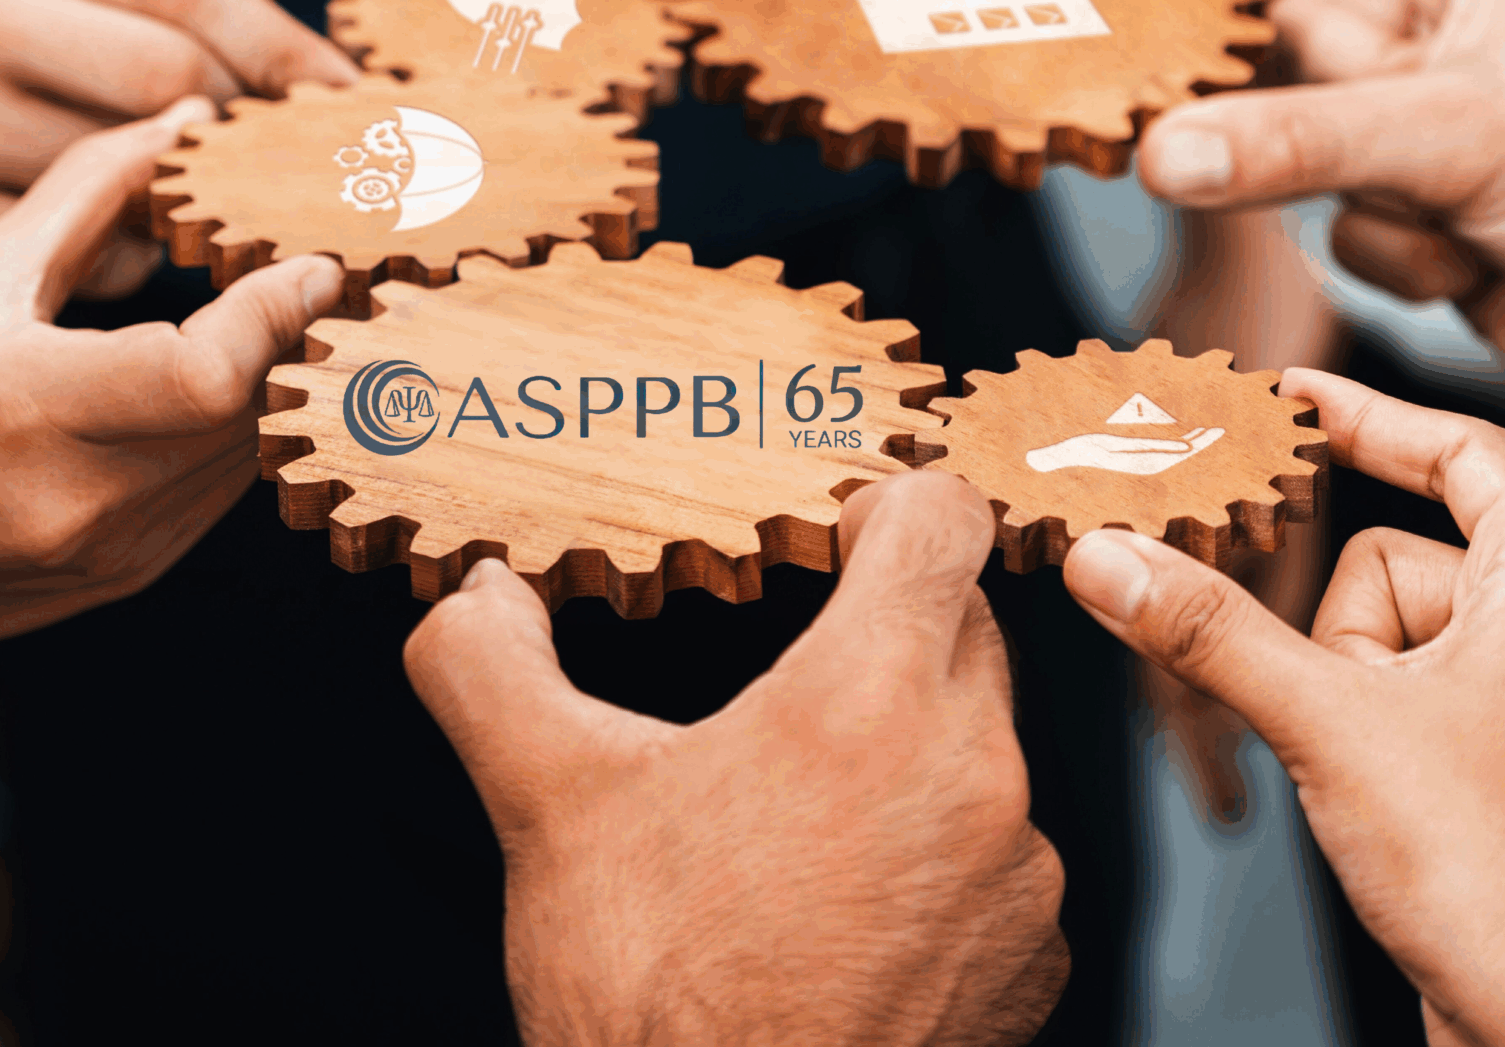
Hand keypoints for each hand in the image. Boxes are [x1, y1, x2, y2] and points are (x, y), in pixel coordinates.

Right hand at [0, 0, 445, 284]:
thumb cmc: (20, 2)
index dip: (289, 55)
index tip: (365, 105)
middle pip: (162, 87)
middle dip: (245, 130)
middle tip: (311, 161)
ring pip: (123, 181)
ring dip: (196, 199)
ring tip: (229, 196)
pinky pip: (74, 259)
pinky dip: (128, 258)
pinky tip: (132, 238)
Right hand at [0, 100, 342, 649]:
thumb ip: (85, 193)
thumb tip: (178, 121)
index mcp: (32, 409)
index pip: (206, 375)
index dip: (277, 316)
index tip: (313, 263)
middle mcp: (84, 495)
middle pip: (253, 411)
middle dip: (303, 338)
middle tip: (332, 273)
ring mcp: (115, 546)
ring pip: (253, 455)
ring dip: (286, 385)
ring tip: (299, 316)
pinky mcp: (133, 572)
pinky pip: (223, 494)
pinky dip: (242, 431)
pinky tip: (239, 381)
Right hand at [405, 470, 1067, 1046]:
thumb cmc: (652, 999)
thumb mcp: (548, 804)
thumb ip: (491, 668)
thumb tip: (470, 597)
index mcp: (868, 699)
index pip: (942, 522)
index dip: (888, 507)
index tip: (839, 535)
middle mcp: (974, 773)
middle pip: (969, 628)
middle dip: (892, 626)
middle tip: (800, 668)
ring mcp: (1019, 875)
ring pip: (984, 750)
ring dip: (912, 752)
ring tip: (803, 815)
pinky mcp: (1034, 962)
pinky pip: (1003, 860)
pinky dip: (939, 858)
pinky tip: (847, 905)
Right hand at [1065, 374, 1504, 1046]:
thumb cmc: (1503, 876)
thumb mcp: (1328, 722)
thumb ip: (1206, 629)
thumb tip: (1106, 557)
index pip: (1460, 447)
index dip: (1367, 412)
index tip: (1289, 394)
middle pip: (1398, 560)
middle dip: (1340, 633)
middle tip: (1340, 711)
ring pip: (1394, 642)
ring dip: (1350, 698)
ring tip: (1374, 778)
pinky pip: (1412, 705)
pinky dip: (1371, 735)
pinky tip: (1380, 804)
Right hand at [1118, 0, 1504, 435]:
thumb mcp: (1459, 140)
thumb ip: (1296, 141)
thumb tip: (1159, 153)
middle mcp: (1431, 2)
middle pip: (1275, 17)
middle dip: (1270, 91)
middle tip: (1173, 101)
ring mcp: (1406, 99)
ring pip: (1282, 126)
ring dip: (1355, 191)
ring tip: (1450, 213)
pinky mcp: (1392, 186)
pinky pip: (1314, 204)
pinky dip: (1384, 243)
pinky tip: (1473, 260)